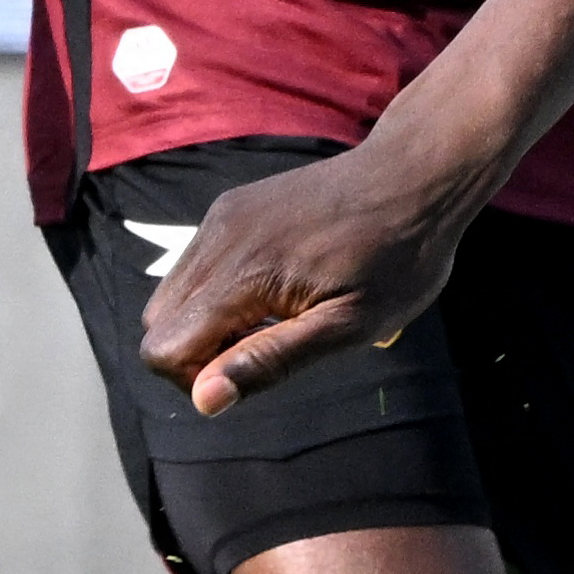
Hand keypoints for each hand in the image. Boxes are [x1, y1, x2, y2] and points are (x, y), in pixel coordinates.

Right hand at [139, 139, 472, 417]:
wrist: (416, 174)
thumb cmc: (397, 257)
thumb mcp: (350, 325)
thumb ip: (271, 360)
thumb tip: (205, 399)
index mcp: (243, 273)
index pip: (161, 349)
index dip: (199, 378)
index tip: (257, 370)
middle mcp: (218, 238)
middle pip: (157, 324)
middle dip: (199, 353)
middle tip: (271, 346)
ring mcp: (221, 217)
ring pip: (171, 295)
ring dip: (208, 323)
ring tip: (277, 317)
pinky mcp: (231, 206)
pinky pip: (195, 265)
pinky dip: (218, 292)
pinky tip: (276, 287)